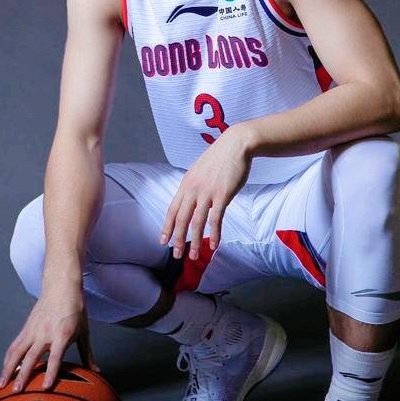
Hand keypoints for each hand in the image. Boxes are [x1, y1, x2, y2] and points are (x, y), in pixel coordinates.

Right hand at [0, 288, 100, 392]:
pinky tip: (4, 369)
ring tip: (1, 385)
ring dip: (8, 368)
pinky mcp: (26, 328)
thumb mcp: (84, 331)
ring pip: (17, 351)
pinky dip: (8, 358)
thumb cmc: (75, 309)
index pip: (56, 357)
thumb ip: (87, 354)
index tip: (45, 388)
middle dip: (23, 375)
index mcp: (62, 334)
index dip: (50, 372)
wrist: (61, 286)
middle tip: (16, 391)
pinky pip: (15, 345)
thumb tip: (97, 372)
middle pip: (31, 357)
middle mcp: (45, 333)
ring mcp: (33, 330)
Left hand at [159, 124, 252, 260]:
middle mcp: (193, 189)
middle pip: (182, 219)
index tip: (163, 240)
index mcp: (186, 183)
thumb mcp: (200, 170)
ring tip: (194, 256)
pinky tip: (214, 245)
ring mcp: (207, 192)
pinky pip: (216, 219)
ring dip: (195, 241)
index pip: (172, 209)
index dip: (167, 227)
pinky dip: (215, 234)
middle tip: (176, 255)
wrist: (236, 144)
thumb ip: (194, 185)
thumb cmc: (220, 157)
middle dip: (178, 239)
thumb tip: (192, 199)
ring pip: (197, 222)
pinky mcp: (222, 194)